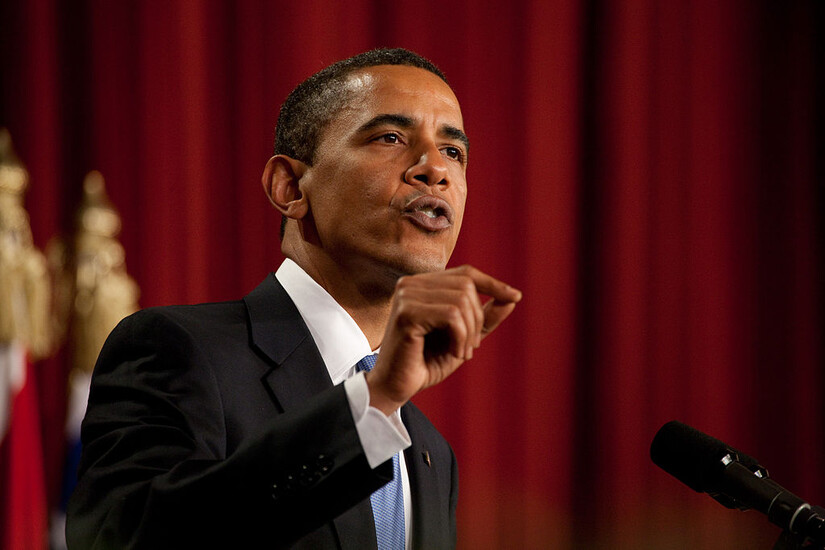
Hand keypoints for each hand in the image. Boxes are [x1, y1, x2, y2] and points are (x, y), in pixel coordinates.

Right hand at [365, 265, 521, 414]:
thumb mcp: (463, 337)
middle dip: (478, 319)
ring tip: (462, 353)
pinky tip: (455, 353)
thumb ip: (485, 318)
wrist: (396, 387)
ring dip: (470, 332)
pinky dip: (461, 337)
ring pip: (461, 300)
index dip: (492, 283)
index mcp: (422, 285)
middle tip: (471, 348)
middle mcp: (411, 284)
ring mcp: (406, 296)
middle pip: (466, 286)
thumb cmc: (426, 362)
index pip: (465, 273)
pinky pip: (451, 315)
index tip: (515, 296)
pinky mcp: (406, 313)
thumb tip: (512, 298)